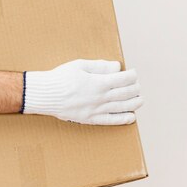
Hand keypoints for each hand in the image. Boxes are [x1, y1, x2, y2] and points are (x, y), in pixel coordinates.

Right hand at [23, 59, 142, 124]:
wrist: (46, 94)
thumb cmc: (61, 77)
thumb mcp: (79, 65)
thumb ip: (99, 66)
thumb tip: (117, 66)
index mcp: (98, 82)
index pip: (122, 79)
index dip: (131, 76)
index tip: (134, 73)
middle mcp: (100, 97)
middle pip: (125, 94)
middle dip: (135, 88)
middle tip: (138, 85)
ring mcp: (96, 110)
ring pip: (122, 107)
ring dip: (134, 103)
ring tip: (140, 99)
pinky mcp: (91, 119)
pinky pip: (111, 121)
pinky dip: (123, 119)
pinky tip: (131, 117)